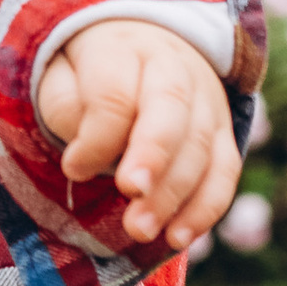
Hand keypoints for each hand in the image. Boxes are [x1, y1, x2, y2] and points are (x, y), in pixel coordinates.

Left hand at [35, 19, 238, 252]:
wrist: (139, 48)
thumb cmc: (87, 77)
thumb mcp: (61, 80)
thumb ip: (67, 109)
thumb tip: (87, 158)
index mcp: (123, 49)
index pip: (117, 91)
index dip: (98, 136)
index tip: (73, 170)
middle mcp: (173, 66)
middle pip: (171, 108)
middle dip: (153, 155)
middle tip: (130, 193)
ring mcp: (206, 98)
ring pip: (202, 144)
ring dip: (175, 194)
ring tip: (141, 232)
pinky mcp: (223, 131)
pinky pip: (225, 169)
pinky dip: (205, 208)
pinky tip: (177, 237)